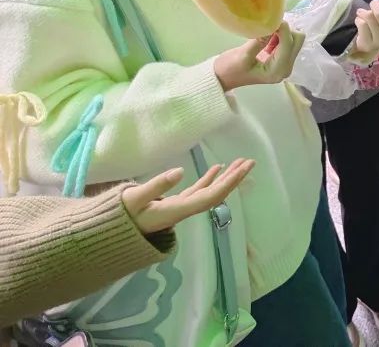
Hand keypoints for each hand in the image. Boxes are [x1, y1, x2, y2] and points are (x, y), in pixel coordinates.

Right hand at [122, 159, 253, 234]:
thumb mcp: (133, 200)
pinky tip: (218, 168)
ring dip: (226, 178)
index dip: (228, 184)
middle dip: (234, 179)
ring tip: (241, 162)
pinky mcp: (175, 204)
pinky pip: (198, 191)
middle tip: (251, 162)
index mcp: (177, 211)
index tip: (243, 169)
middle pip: (215, 195)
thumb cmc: (119, 218)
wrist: (108, 235)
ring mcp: (180, 207)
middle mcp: (184, 211)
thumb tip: (179, 171)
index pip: (210, 197)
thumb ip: (155, 186)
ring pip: (209, 192)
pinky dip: (209, 179)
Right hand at [214, 22, 305, 91]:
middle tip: (269, 25)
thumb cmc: (229, 69)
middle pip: (297, 41)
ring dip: (283, 33)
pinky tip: (267, 37)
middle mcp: (285, 69)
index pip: (288, 44)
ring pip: (295, 41)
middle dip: (285, 30)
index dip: (283, 28)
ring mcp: (285, 65)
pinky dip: (280, 37)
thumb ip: (260, 40)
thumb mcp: (243, 54)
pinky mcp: (281, 61)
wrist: (222, 78)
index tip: (272, 18)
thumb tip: (272, 25)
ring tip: (266, 31)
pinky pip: (288, 44)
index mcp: (276, 71)